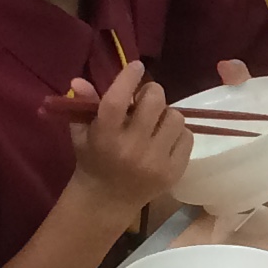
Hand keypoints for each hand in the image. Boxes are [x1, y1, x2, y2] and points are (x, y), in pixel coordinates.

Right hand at [65, 56, 191, 205]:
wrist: (107, 200)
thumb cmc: (93, 159)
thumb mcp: (82, 132)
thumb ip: (83, 105)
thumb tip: (79, 80)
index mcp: (105, 136)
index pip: (117, 100)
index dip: (129, 78)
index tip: (136, 66)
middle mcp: (131, 149)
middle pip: (155, 102)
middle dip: (152, 93)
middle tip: (145, 99)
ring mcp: (155, 162)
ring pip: (176, 117)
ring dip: (166, 114)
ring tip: (155, 122)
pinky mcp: (173, 172)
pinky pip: (187, 137)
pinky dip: (177, 134)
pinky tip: (164, 139)